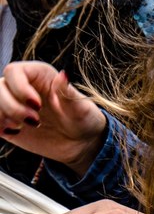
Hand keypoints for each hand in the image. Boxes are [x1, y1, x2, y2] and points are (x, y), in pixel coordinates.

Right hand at [0, 61, 108, 176]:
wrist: (80, 142)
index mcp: (40, 76)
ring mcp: (12, 104)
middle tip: (35, 121)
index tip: (37, 105)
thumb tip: (62, 75)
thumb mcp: (81, 109)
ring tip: (21, 127)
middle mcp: (22, 87)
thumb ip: (68, 93)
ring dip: (1, 116)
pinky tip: (13, 132)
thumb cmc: (84, 120)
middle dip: (12, 107)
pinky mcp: (6, 121)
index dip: (19, 88)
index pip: (14, 71)